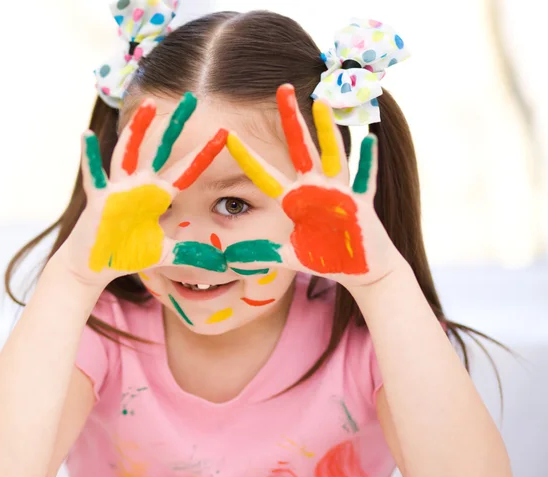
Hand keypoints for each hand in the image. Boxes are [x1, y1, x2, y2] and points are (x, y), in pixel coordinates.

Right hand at [53, 93, 227, 286]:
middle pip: (161, 149)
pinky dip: (89, 157)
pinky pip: (95, 175)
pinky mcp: (99, 199)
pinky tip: (86, 134)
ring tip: (150, 105)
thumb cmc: (129, 253)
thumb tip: (220, 264)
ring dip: (138, 130)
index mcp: (158, 194)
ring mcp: (119, 189)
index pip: (187, 170)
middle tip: (193, 98)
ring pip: (130, 153)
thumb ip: (191, 254)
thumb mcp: (166, 253)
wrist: (97, 264)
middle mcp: (141, 185)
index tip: (226, 133)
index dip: (204, 153)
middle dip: (176, 125)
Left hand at [225, 84, 404, 288]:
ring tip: (321, 103)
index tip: (228, 135)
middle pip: (300, 148)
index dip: (247, 156)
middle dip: (291, 120)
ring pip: (333, 155)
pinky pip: (363, 180)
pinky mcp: (360, 204)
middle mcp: (315, 189)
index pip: (265, 174)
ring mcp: (338, 194)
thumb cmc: (327, 257)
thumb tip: (229, 259)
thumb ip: (262, 253)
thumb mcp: (288, 255)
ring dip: (327, 131)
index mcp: (295, 199)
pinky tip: (369, 139)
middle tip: (282, 87)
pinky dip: (368, 163)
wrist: (360, 268)